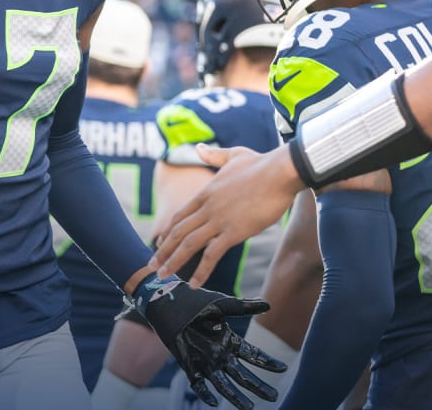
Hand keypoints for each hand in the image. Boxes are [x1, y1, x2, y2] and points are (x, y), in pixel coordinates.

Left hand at [131, 278, 285, 409]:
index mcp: (230, 341)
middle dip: (258, 386)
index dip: (267, 362)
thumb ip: (244, 307)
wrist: (168, 303)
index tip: (283, 368)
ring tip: (250, 408)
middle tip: (273, 396)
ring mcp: (205, 362)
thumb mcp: (222, 305)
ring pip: (224, 384)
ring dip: (236, 397)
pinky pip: (198, 384)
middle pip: (243, 375)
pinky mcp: (189, 365)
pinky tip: (213, 403)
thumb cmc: (196, 302)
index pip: (253, 355)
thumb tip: (268, 304)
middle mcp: (221, 355)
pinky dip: (205, 394)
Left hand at [152, 144, 302, 285]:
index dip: (168, 232)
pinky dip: (201, 271)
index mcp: (205, 193)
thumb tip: (199, 147)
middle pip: (178, 232)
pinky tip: (194, 284)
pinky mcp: (233, 232)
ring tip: (162, 276)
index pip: (180, 216)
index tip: (159, 244)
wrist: (280, 172)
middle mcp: (207, 208)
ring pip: (188, 244)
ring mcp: (218, 220)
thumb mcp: (233, 155)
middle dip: (163, 251)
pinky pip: (212, 255)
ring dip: (173, 262)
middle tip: (152, 266)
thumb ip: (213, 155)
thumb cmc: (261, 164)